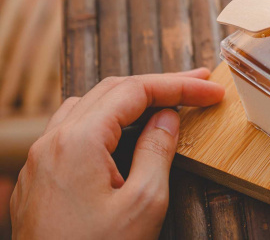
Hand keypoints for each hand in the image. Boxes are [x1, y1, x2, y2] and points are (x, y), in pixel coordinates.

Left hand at [11, 68, 224, 239]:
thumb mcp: (144, 203)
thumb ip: (158, 151)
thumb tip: (168, 117)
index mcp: (79, 141)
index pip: (136, 91)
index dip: (179, 86)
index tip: (212, 91)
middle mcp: (52, 143)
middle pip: (110, 92)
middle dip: (157, 86)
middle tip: (198, 86)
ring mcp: (39, 162)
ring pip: (87, 108)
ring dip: (128, 101)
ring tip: (165, 104)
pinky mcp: (37, 182)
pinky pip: (70, 133)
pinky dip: (105, 122)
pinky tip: (125, 135)